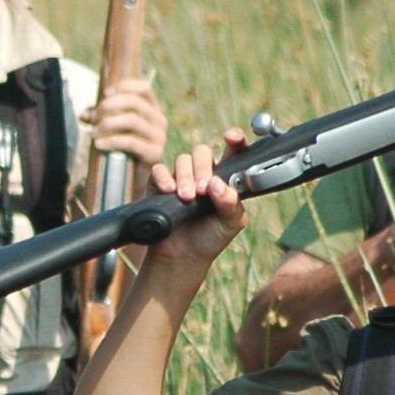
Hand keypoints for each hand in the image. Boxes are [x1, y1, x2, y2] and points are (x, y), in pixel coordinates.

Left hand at [83, 76, 168, 165]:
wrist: (136, 177)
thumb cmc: (125, 149)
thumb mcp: (114, 129)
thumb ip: (101, 119)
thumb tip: (84, 115)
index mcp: (153, 109)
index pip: (144, 88)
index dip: (125, 86)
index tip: (105, 93)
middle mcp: (159, 120)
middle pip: (135, 102)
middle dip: (109, 106)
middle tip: (93, 117)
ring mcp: (159, 136)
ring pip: (132, 120)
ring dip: (108, 123)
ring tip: (92, 132)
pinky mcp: (154, 153)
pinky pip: (130, 141)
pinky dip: (111, 141)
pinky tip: (98, 144)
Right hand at [144, 131, 248, 267]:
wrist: (183, 257)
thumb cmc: (211, 238)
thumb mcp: (230, 223)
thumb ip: (231, 203)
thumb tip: (217, 183)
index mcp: (226, 178)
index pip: (233, 152)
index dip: (235, 140)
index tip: (232, 137)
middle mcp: (204, 173)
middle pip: (202, 152)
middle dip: (203, 168)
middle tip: (203, 190)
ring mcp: (181, 177)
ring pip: (182, 160)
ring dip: (185, 177)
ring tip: (187, 198)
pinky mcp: (160, 184)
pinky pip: (160, 170)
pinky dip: (164, 178)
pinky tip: (169, 191)